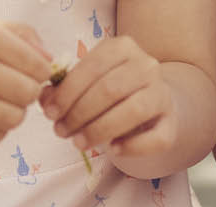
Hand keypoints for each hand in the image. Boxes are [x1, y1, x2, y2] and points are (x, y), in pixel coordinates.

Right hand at [0, 14, 51, 143]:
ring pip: (13, 119)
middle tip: (14, 87)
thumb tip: (51, 63)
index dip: (41, 72)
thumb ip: (20, 36)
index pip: (34, 64)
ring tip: (0, 100)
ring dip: (14, 112)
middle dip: (28, 92)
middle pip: (27, 94)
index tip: (31, 71)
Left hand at [39, 36, 176, 159]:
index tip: (50, 113)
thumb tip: (44, 100)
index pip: (92, 68)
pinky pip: (153, 139)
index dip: (68, 93)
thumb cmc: (115, 93)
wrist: (154, 105)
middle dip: (79, 114)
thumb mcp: (90, 83)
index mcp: (124, 48)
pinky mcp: (171, 124)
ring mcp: (162, 95)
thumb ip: (66, 89)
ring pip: (131, 112)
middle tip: (61, 132)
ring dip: (99, 131)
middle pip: (109, 90)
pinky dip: (131, 146)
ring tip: (79, 143)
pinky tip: (113, 150)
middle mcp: (147, 66)